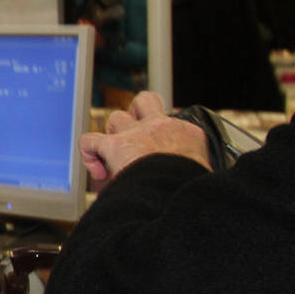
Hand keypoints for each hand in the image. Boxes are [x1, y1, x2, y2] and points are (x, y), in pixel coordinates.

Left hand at [79, 91, 208, 184]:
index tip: (160, 156)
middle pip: (145, 101)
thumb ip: (193, 165)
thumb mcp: (205, 170)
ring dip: (112, 134)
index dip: (162, 137)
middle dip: (135, 113)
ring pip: (116, 117)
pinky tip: (99, 172)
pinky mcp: (114, 145)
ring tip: (116, 156)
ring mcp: (136, 132)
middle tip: (134, 135)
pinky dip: (89, 154)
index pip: (172, 123)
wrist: (180, 192)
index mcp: (187, 134)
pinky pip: (89, 140)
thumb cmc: (192, 187)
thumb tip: (182, 177)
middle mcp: (160, 126)